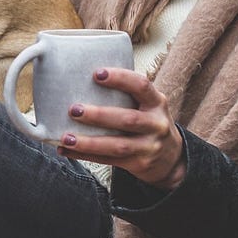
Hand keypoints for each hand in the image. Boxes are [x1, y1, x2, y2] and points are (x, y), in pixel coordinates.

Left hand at [55, 67, 186, 190]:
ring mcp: (149, 147)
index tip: (96, 74)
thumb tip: (80, 79)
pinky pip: (109, 161)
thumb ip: (126, 95)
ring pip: (117, 145)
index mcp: (157, 102)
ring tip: (66, 138)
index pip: (141, 86)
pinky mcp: (139, 164)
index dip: (120, 78)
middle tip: (73, 110)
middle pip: (128, 119)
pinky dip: (85, 156)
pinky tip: (66, 150)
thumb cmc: (148, 122)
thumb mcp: (148, 105)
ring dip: (88, 142)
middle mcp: (156, 124)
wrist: (171, 158)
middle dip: (99, 115)